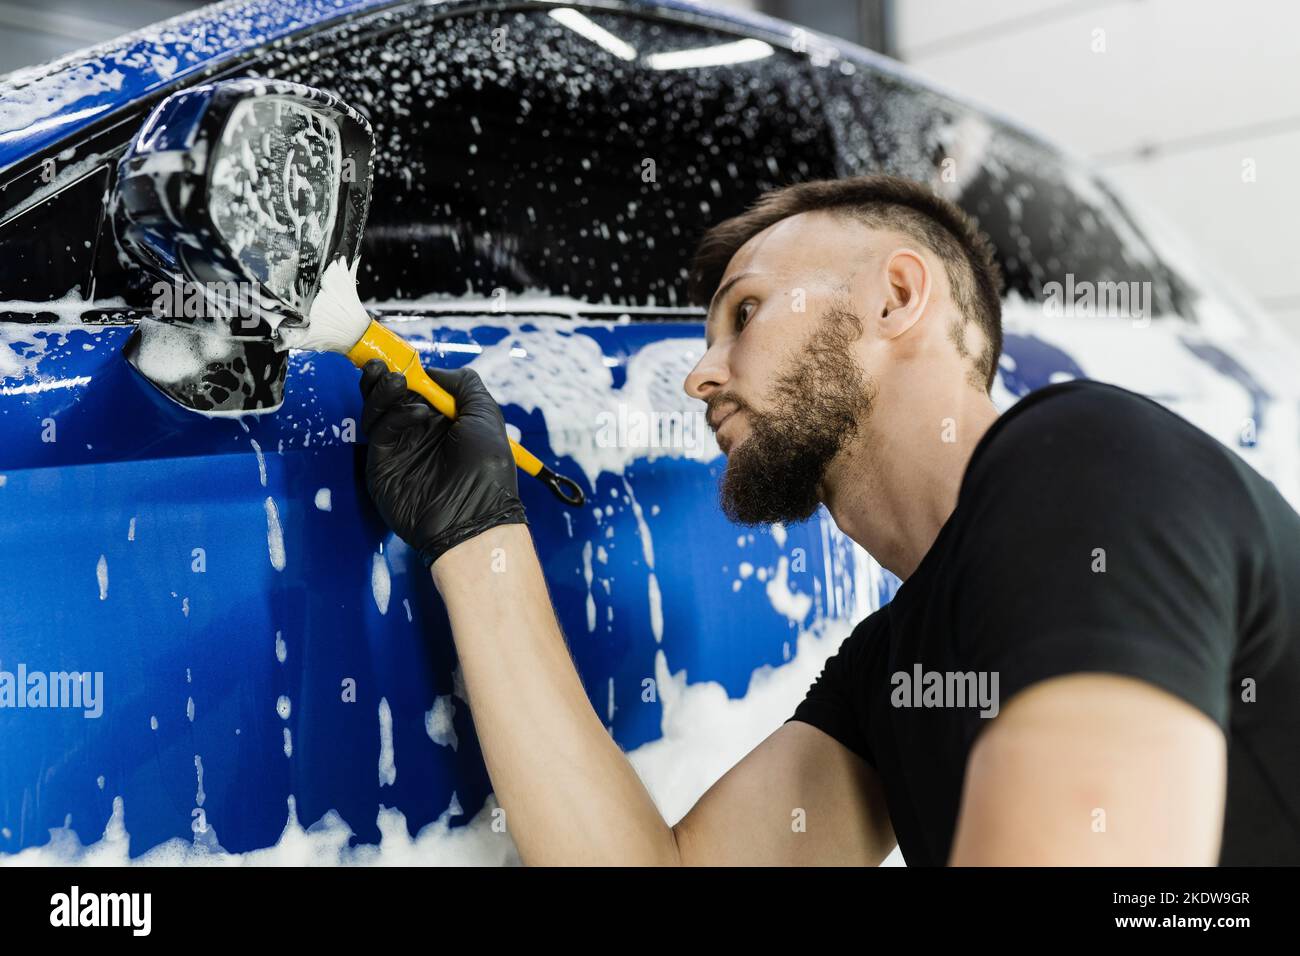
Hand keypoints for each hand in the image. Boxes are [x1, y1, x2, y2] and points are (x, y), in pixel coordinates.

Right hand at [359, 359, 526, 566]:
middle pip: (390, 396)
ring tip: (393, 378)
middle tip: (382, 363)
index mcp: (443, 419)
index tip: (400, 356)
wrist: (473, 517)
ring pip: (379, 410)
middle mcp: (418, 431)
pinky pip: (380, 432)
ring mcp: (399, 448)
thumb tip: (434, 372)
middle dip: (384, 376)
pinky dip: (394, 416)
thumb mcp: (486, 415)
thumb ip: (464, 385)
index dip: (408, 371)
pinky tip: (414, 413)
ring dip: (382, 391)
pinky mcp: (382, 464)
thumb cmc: (487, 467)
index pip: (416, 387)